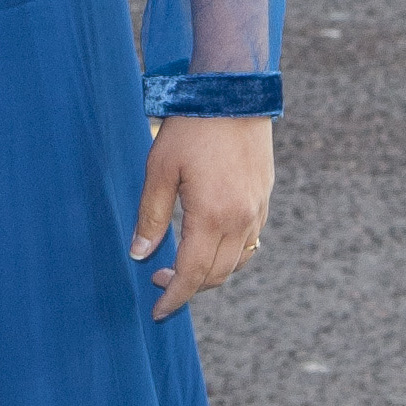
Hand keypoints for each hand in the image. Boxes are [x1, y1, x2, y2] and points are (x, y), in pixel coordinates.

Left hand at [131, 116, 272, 320]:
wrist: (234, 94)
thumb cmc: (191, 128)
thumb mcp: (159, 170)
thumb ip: (150, 216)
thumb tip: (140, 254)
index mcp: (212, 217)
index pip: (192, 275)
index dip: (174, 298)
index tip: (157, 311)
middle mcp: (241, 220)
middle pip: (216, 275)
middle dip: (189, 288)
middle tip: (160, 281)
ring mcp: (257, 210)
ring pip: (236, 262)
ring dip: (210, 273)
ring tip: (182, 266)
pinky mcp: (265, 198)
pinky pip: (250, 242)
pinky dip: (230, 254)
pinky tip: (210, 244)